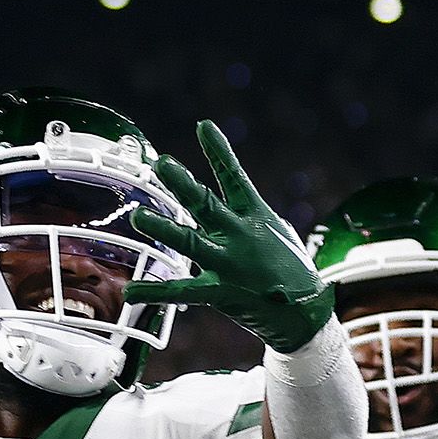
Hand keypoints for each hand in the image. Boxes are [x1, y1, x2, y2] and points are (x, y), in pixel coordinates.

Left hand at [125, 121, 330, 352]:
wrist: (305, 311)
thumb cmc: (289, 268)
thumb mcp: (274, 233)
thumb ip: (247, 217)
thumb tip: (232, 201)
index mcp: (256, 217)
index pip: (235, 177)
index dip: (219, 151)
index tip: (203, 126)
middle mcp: (241, 235)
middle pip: (206, 204)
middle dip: (184, 184)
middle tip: (162, 164)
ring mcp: (230, 263)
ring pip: (190, 242)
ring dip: (164, 229)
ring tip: (138, 216)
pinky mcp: (221, 291)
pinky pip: (182, 291)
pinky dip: (156, 291)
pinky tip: (132, 290)